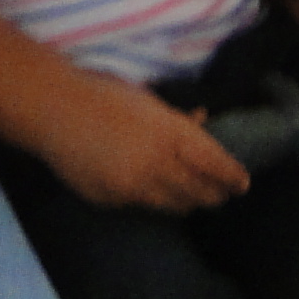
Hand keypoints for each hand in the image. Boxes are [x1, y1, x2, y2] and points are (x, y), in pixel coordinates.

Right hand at [41, 75, 250, 212]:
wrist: (55, 110)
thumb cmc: (102, 93)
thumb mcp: (147, 99)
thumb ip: (176, 118)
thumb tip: (201, 120)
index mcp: (171, 132)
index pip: (214, 163)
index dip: (231, 176)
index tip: (243, 184)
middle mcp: (158, 162)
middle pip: (198, 190)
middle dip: (214, 195)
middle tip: (222, 196)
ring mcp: (134, 185)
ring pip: (173, 204)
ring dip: (187, 202)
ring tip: (194, 200)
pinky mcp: (113, 199)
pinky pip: (141, 205)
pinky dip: (153, 200)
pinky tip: (154, 194)